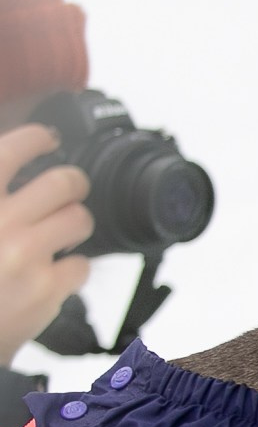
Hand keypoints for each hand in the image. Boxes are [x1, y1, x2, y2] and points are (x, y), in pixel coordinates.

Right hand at [0, 124, 91, 365]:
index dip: (36, 138)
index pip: (11, 150)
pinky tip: (51, 277)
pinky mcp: (45, 288)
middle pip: (63, 182)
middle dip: (73, 185)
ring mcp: (24, 254)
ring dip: (75, 225)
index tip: (48, 139)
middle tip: (71, 189)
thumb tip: (9, 175)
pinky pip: (80, 266)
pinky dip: (70, 271)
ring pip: (79, 219)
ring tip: (61, 236)